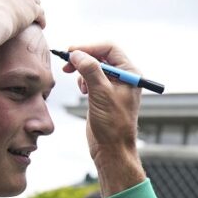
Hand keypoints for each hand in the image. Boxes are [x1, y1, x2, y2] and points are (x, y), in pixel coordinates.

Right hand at [59, 43, 146, 194]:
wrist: (111, 149)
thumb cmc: (113, 124)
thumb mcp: (101, 93)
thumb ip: (90, 70)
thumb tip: (77, 53)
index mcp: (130, 73)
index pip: (110, 49)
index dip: (90, 47)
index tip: (72, 52)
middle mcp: (124, 78)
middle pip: (101, 56)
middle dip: (83, 58)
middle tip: (67, 63)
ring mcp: (113, 86)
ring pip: (94, 67)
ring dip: (82, 70)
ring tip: (78, 83)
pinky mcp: (104, 95)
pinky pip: (91, 79)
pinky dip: (83, 80)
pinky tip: (82, 91)